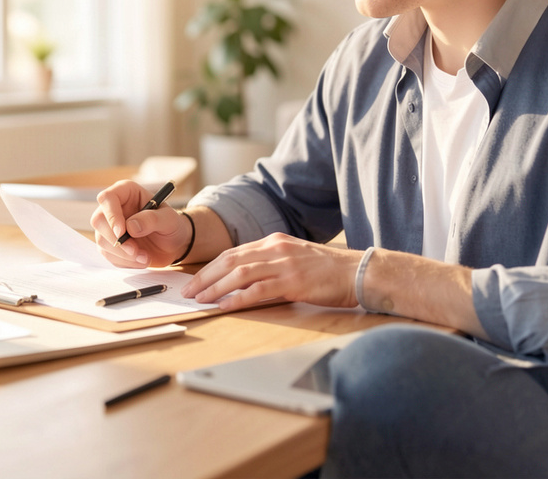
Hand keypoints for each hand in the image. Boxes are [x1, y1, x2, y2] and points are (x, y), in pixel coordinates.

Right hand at [91, 180, 191, 267]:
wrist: (173, 245)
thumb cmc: (172, 226)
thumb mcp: (170, 219)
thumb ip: (152, 219)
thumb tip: (131, 227)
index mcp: (126, 193)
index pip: (107, 198)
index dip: (111, 215)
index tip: (122, 232)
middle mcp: (114, 208)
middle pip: (98, 221)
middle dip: (116, 240)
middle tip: (136, 251)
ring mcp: (109, 227)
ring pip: (102, 241)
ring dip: (124, 254)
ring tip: (145, 257)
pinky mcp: (110, 245)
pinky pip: (109, 256)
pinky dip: (125, 262)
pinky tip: (141, 260)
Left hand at [181, 232, 361, 310]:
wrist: (357, 272)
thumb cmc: (328, 271)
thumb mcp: (295, 259)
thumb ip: (271, 265)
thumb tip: (245, 282)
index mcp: (274, 241)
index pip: (233, 252)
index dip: (211, 267)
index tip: (196, 280)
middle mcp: (275, 248)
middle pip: (230, 260)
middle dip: (206, 276)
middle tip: (189, 291)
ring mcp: (283, 263)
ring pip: (239, 273)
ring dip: (216, 287)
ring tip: (201, 299)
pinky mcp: (292, 280)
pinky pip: (258, 289)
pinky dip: (238, 297)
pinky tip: (225, 305)